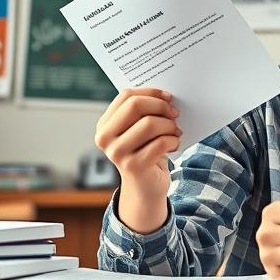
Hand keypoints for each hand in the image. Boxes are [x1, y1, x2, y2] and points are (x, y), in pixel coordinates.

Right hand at [95, 88, 180, 232]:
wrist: (145, 187)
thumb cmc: (145, 151)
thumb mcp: (139, 130)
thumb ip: (144, 113)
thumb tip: (165, 96)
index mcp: (104, 125)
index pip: (126, 96)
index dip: (151, 93)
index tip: (168, 97)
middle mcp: (105, 138)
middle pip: (135, 106)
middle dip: (160, 106)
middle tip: (174, 114)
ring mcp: (116, 153)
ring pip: (149, 123)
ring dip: (169, 126)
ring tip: (175, 132)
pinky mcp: (133, 166)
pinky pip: (160, 143)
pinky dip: (173, 141)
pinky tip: (174, 145)